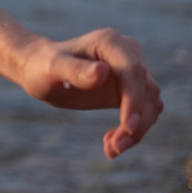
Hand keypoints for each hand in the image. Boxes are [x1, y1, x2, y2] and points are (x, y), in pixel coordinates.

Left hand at [14, 28, 162, 159]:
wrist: (41, 71)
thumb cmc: (42, 67)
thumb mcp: (52, 70)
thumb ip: (74, 70)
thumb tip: (103, 72)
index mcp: (110, 43)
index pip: (134, 72)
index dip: (134, 100)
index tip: (127, 126)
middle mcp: (128, 53)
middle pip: (147, 91)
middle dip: (135, 122)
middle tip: (114, 148)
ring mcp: (133, 71)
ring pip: (150, 104)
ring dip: (136, 130)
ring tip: (111, 149)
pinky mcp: (132, 89)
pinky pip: (144, 112)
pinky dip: (133, 131)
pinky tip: (111, 143)